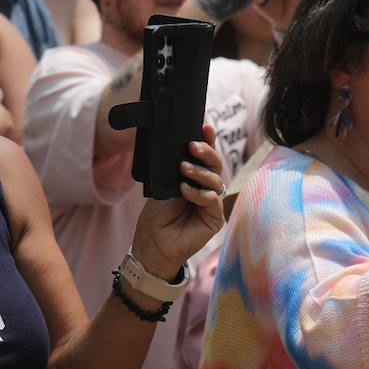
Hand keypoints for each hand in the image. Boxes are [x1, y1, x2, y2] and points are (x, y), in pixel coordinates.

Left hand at [131, 125, 226, 278]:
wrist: (153, 241)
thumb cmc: (157, 214)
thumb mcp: (165, 184)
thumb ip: (178, 167)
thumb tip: (184, 144)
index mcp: (197, 178)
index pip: (206, 156)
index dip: (208, 140)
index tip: (205, 126)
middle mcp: (208, 188)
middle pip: (216, 165)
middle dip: (207, 152)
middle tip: (193, 145)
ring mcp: (213, 204)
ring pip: (216, 180)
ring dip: (200, 172)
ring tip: (183, 168)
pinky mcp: (215, 219)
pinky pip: (213, 199)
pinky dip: (200, 193)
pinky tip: (185, 191)